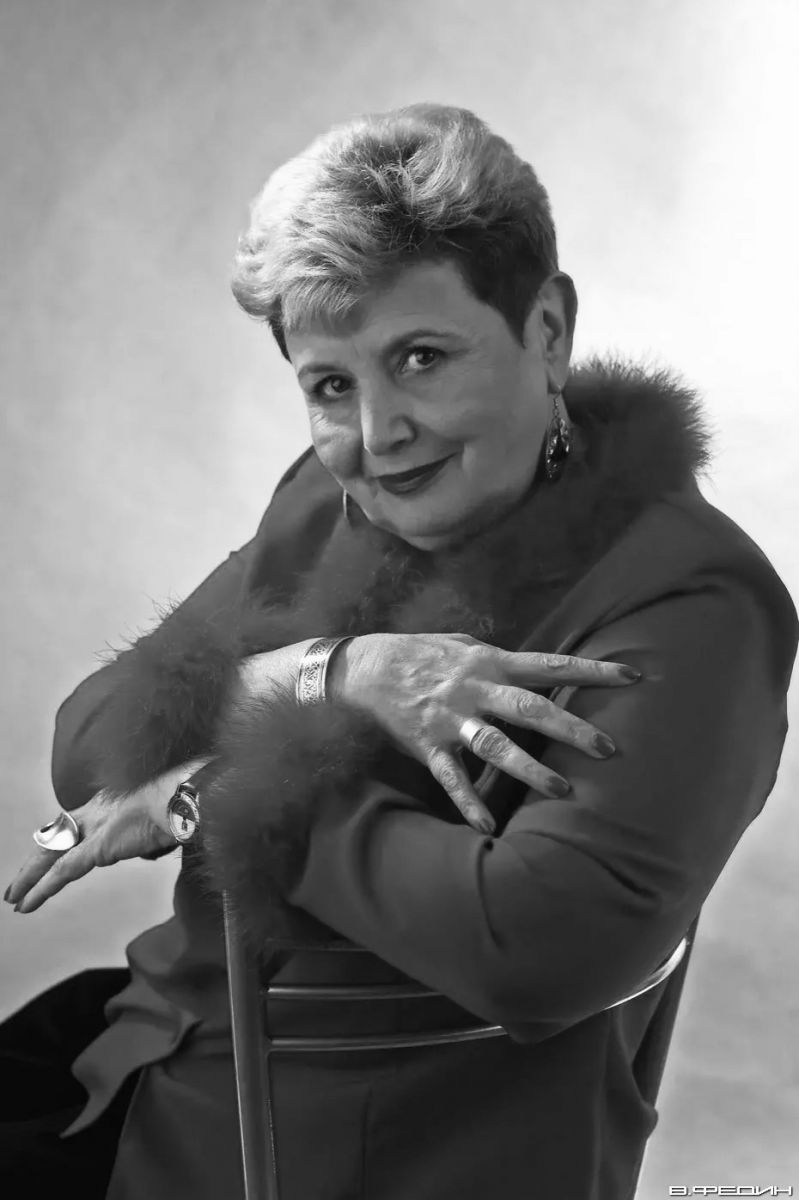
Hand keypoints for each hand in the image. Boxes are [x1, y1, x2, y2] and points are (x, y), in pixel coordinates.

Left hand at [4, 758, 209, 913]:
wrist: (188, 797)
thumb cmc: (187, 803)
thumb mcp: (166, 816)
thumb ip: (155, 830)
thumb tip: (159, 841)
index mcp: (112, 801)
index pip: (75, 823)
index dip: (58, 840)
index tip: (48, 852)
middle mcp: (98, 810)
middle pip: (55, 837)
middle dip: (34, 862)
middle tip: (17, 883)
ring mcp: (96, 827)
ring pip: (51, 855)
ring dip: (29, 879)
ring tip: (15, 899)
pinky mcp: (98, 847)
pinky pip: (61, 872)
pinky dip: (41, 889)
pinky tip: (27, 904)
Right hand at [333, 633, 641, 831]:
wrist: (367, 667)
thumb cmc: (422, 653)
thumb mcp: (466, 645)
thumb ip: (502, 660)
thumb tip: (537, 670)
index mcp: (491, 663)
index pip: (551, 665)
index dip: (592, 671)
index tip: (632, 676)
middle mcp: (476, 690)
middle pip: (531, 709)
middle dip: (571, 728)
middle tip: (608, 749)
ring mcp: (452, 719)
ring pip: (496, 746)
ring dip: (529, 769)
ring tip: (562, 790)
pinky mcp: (428, 745)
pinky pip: (451, 778)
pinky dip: (468, 803)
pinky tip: (487, 827)